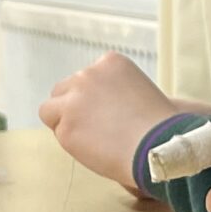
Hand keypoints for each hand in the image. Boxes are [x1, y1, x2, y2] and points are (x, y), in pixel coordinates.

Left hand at [38, 52, 196, 192]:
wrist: (160, 147)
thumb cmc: (159, 126)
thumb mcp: (139, 90)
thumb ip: (114, 90)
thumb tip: (95, 107)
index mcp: (110, 62)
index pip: (86, 78)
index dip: (94, 99)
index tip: (110, 114)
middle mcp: (88, 75)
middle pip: (64, 90)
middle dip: (75, 108)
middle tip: (97, 128)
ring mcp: (74, 100)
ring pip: (50, 109)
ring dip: (65, 122)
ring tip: (91, 139)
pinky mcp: (66, 126)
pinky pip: (58, 133)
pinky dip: (71, 142)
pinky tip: (94, 149)